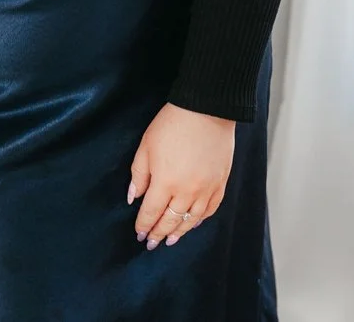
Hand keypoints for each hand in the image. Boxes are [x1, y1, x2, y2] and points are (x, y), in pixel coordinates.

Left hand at [128, 102, 235, 249]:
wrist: (207, 110)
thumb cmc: (172, 124)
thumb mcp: (146, 145)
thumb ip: (139, 174)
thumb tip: (134, 198)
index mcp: (165, 181)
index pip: (151, 212)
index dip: (144, 225)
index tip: (139, 234)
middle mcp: (186, 191)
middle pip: (170, 220)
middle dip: (159, 233)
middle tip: (152, 243)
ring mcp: (206, 189)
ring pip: (191, 220)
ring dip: (179, 232)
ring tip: (171, 240)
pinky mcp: (220, 184)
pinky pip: (210, 210)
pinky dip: (200, 220)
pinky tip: (192, 223)